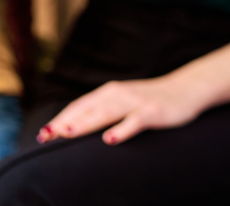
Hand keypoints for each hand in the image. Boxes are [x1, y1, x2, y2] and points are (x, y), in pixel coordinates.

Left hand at [37, 76, 202, 145]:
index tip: (42, 134)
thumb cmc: (150, 99)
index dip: (61, 119)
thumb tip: (75, 128)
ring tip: (67, 133)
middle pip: (88, 109)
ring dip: (86, 123)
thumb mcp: (124, 102)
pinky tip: (110, 140)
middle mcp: (120, 94)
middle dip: (66, 122)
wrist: (187, 89)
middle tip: (46, 135)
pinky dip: (122, 129)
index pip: (80, 106)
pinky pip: (135, 121)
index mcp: (110, 93)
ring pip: (107, 113)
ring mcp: (136, 102)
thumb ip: (103, 111)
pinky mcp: (153, 111)